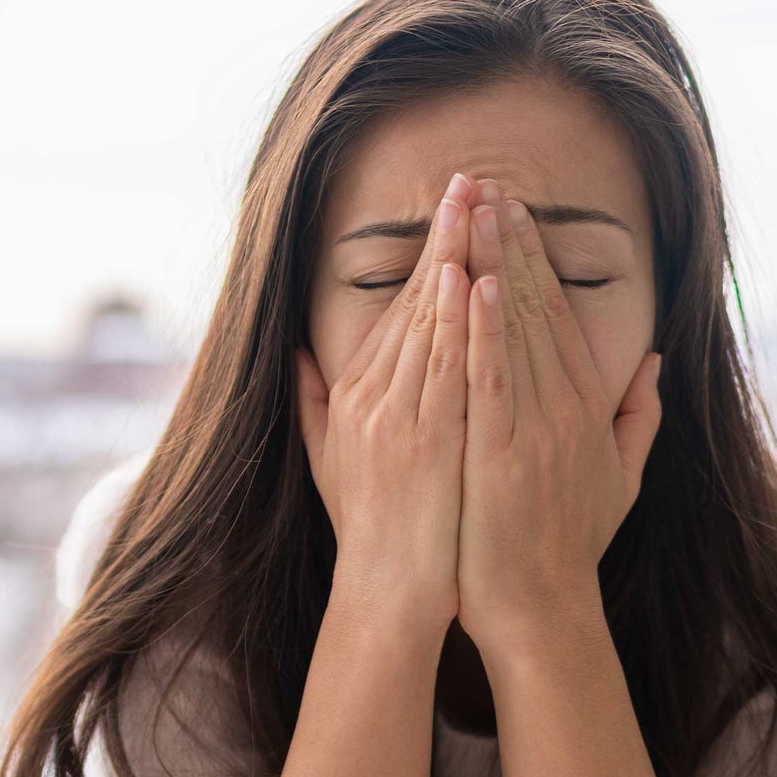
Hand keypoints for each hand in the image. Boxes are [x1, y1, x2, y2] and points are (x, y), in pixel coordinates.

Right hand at [294, 172, 475, 638]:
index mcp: (356, 395)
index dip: (426, 256)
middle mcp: (372, 397)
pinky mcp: (425, 440)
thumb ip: (314, 405)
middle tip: (466, 180)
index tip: (450, 211)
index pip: (398, 311)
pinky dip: (459, 320)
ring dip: (455, 259)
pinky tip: (472, 277)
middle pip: (414, 301)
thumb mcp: (330, 462)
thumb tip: (300, 358)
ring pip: (431, 321)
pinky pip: (447, 367)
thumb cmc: (372, 533)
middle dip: (442, 237)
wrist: (389, 595)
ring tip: (477, 206)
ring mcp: (399, 417)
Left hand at [455, 179, 662, 650]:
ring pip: (514, 330)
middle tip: (489, 184)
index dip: (537, 259)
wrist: (540, 608)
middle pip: (536, 308)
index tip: (515, 212)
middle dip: (513, 242)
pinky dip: (486, 330)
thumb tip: (655, 362)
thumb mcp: (618, 478)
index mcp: (584, 407)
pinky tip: (478, 283)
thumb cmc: (566, 547)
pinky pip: (493, 378)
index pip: (558, 316)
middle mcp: (564, 407)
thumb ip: (637, 418)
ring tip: (479, 210)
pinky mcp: (505, 452)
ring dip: (497, 265)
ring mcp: (536, 428)